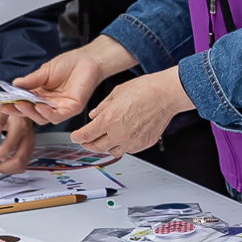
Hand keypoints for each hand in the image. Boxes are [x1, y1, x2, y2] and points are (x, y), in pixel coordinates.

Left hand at [0, 105, 40, 172]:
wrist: (20, 105)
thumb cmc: (9, 108)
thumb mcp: (0, 110)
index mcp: (21, 127)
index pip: (8, 147)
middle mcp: (28, 136)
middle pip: (18, 160)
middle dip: (2, 168)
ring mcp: (31, 143)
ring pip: (22, 164)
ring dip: (7, 170)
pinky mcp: (30, 147)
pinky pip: (24, 162)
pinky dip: (13, 167)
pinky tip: (3, 164)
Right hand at [15, 36, 135, 124]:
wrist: (87, 59)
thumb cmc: (69, 64)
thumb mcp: (44, 71)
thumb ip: (31, 80)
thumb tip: (14, 85)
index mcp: (41, 95)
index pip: (25, 104)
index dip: (14, 106)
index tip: (3, 104)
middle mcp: (50, 104)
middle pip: (32, 114)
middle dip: (19, 112)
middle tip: (10, 106)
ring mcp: (61, 108)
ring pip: (43, 118)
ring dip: (31, 113)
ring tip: (22, 104)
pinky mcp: (72, 109)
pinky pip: (57, 116)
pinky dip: (47, 113)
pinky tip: (40, 106)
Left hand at [73, 66, 194, 155]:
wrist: (166, 94)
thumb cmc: (145, 90)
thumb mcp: (116, 93)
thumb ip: (102, 107)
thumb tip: (94, 115)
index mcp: (109, 120)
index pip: (86, 135)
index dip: (77, 137)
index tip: (75, 137)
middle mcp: (119, 134)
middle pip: (97, 147)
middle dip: (88, 144)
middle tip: (85, 141)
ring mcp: (132, 141)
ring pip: (112, 151)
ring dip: (105, 147)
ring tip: (103, 141)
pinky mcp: (144, 144)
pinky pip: (128, 150)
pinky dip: (121, 146)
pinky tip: (121, 138)